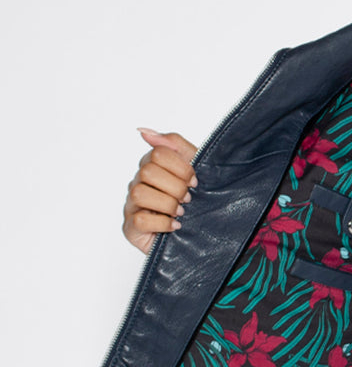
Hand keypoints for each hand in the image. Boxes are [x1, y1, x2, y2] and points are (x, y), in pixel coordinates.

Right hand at [122, 127, 198, 253]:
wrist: (205, 236)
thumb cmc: (199, 201)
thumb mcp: (195, 167)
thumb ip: (174, 145)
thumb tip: (142, 130)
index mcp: (152, 166)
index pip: (158, 153)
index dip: (181, 167)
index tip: (194, 182)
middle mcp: (138, 182)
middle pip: (148, 171)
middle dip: (175, 187)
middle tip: (188, 199)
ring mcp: (132, 205)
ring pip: (139, 193)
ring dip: (167, 204)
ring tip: (181, 213)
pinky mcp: (131, 228)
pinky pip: (139, 219)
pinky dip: (162, 222)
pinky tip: (175, 225)